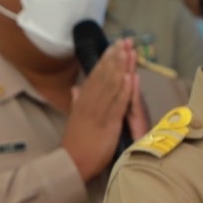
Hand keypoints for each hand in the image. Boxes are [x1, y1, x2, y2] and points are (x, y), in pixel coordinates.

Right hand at [63, 37, 138, 180]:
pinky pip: (117, 103)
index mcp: (83, 101)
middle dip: (116, 57)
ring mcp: (99, 111)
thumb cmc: (76, 143)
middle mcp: (90, 102)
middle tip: (125, 40)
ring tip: (128, 51)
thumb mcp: (74, 118)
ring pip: (112, 85)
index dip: (106, 59)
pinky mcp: (108, 123)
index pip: (96, 75)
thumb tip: (76, 88)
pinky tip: (130, 77)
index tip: (114, 45)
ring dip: (121, 67)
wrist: (72, 162)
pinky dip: (124, 89)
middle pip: (105, 75)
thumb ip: (77, 102)